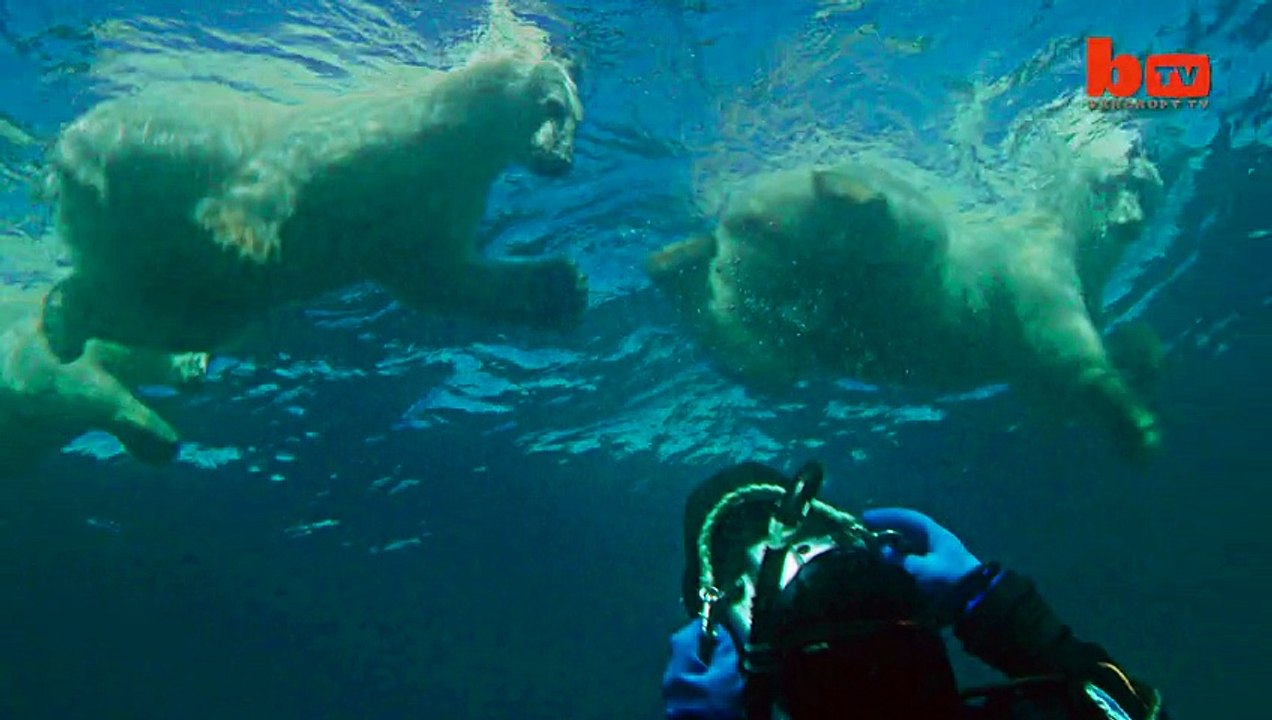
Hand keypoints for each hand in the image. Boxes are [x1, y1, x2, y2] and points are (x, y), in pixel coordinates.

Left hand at [662, 621, 744, 719]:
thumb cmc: (718, 713)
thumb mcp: (728, 679)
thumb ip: (723, 652)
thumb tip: (720, 633)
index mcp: (678, 672)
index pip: (684, 636)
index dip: (700, 626)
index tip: (717, 623)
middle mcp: (669, 683)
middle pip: (682, 651)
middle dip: (701, 644)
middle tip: (723, 645)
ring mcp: (672, 698)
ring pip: (685, 668)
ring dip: (702, 662)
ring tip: (724, 667)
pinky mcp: (678, 709)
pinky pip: (688, 684)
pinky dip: (701, 679)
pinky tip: (717, 687)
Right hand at [861, 507, 981, 598]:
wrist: (976, 596)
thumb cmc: (951, 579)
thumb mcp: (926, 570)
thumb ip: (904, 560)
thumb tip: (884, 551)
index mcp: (935, 533)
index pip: (907, 518)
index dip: (887, 516)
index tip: (867, 518)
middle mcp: (934, 538)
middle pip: (907, 525)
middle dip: (887, 524)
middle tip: (866, 524)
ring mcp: (935, 550)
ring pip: (909, 538)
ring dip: (892, 537)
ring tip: (874, 540)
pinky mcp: (934, 563)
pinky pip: (912, 551)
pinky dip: (899, 551)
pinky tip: (889, 556)